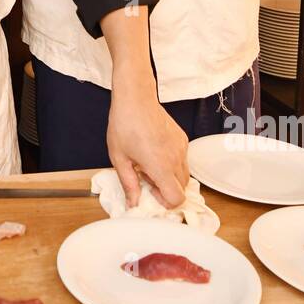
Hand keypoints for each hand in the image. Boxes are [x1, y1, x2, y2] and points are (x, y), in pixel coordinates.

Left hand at [107, 85, 189, 208]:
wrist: (135, 98)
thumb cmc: (124, 125)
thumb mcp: (119, 159)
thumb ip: (129, 184)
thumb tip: (133, 204)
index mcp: (160, 166)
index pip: (177, 199)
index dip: (165, 203)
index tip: (151, 194)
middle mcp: (176, 158)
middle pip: (182, 189)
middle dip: (166, 190)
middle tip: (146, 178)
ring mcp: (182, 148)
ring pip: (184, 175)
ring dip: (170, 177)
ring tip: (149, 165)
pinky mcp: (183, 139)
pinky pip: (183, 160)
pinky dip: (173, 163)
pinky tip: (155, 152)